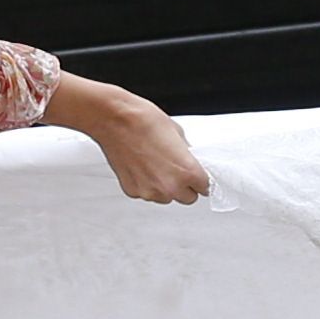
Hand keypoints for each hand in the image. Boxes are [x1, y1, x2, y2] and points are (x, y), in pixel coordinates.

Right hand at [45, 70, 212, 204]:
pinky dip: (146, 184)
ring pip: (166, 198)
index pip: (204, 188)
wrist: (114, 120)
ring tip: (155, 165)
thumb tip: (188, 160)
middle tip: (176, 170)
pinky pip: (147, 193)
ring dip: (165, 187)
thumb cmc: (144, 121)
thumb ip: (186, 153)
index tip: (196, 176)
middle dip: (185, 186)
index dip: (200, 179)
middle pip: (188, 198)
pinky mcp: (133, 191)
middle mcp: (170, 186)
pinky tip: (142, 166)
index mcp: (187, 172)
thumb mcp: (177, 132)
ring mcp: (150, 191)